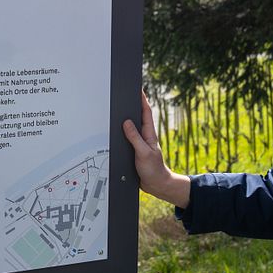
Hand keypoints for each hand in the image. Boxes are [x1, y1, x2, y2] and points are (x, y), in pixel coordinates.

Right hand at [122, 91, 190, 207]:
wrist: (156, 185)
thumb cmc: (154, 169)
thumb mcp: (143, 153)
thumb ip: (135, 138)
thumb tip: (126, 122)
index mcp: (149, 134)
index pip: (146, 112)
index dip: (142, 99)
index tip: (138, 88)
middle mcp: (144, 136)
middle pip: (138, 116)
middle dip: (133, 104)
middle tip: (127, 93)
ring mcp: (139, 143)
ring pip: (131, 127)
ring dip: (126, 118)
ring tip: (120, 106)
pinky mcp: (134, 150)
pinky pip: (126, 138)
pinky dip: (122, 132)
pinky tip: (116, 129)